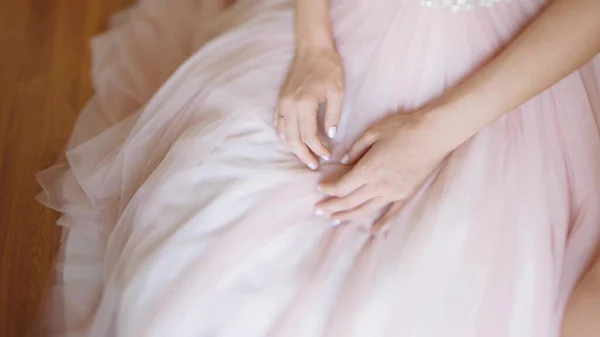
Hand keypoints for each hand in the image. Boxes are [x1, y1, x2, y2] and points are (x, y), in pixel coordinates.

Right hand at [276, 47, 343, 169]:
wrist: (312, 49)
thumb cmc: (328, 68)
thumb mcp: (338, 91)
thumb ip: (333, 115)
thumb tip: (330, 136)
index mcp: (304, 103)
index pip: (308, 135)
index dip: (318, 148)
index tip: (327, 155)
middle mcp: (288, 105)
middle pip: (292, 139)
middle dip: (303, 155)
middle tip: (314, 165)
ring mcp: (281, 103)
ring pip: (282, 134)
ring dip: (292, 149)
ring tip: (304, 157)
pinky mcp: (279, 101)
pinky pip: (277, 124)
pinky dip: (284, 137)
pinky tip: (293, 142)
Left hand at [315, 109, 456, 232]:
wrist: (433, 133)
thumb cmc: (403, 128)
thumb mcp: (373, 132)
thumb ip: (356, 149)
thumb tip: (344, 162)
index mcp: (368, 169)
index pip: (341, 186)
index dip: (328, 189)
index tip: (320, 187)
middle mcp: (379, 185)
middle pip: (349, 202)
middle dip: (331, 207)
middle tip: (318, 210)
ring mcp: (394, 192)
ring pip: (366, 210)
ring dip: (348, 216)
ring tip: (335, 219)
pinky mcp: (406, 194)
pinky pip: (391, 214)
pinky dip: (382, 223)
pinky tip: (373, 231)